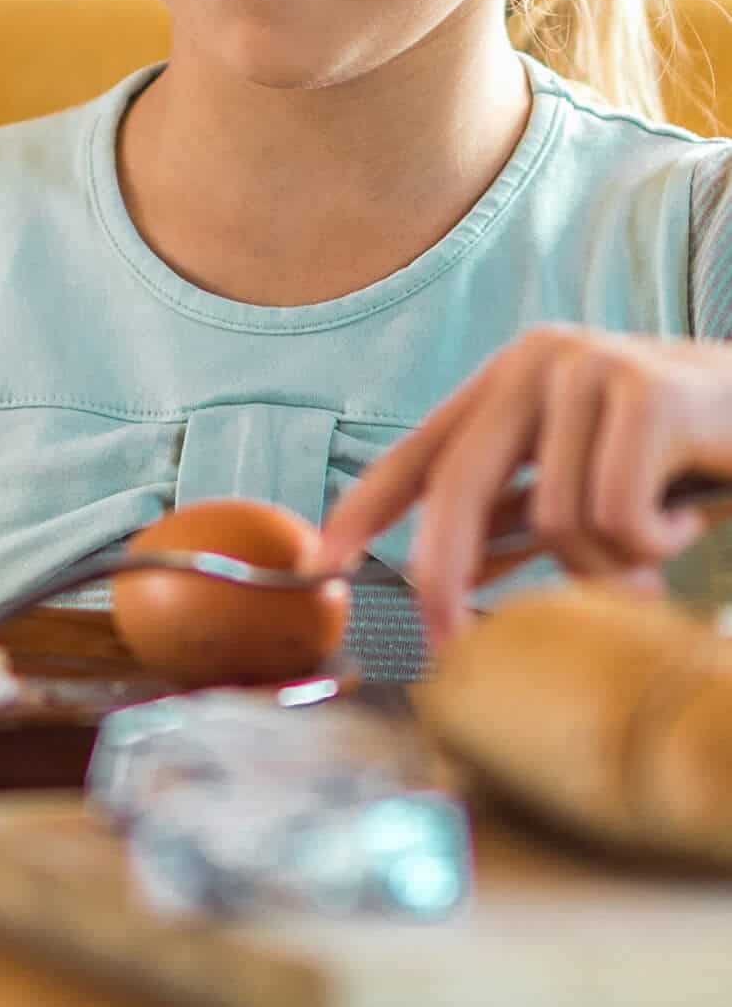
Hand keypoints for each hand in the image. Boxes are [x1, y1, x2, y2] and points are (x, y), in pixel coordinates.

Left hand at [308, 326, 731, 643]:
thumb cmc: (689, 455)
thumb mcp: (587, 482)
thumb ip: (518, 518)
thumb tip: (447, 578)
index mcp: (510, 380)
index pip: (418, 451)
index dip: (362, 510)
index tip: (318, 564)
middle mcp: (537, 361)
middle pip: (457, 487)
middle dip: (444, 575)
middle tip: (452, 645)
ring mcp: (590, 370)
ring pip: (553, 518)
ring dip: (607, 561)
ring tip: (655, 542)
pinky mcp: (647, 395)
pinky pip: (614, 515)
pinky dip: (653, 542)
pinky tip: (687, 515)